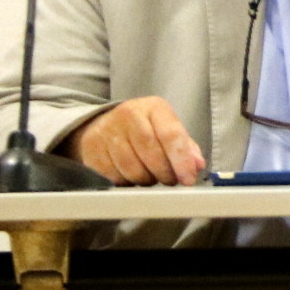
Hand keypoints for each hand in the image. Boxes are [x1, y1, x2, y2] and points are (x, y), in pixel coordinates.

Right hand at [60, 96, 206, 185]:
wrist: (102, 125)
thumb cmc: (143, 129)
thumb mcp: (166, 129)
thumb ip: (186, 147)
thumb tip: (197, 165)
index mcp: (153, 107)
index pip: (171, 135)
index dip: (181, 161)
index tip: (188, 179)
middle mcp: (129, 115)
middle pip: (151, 153)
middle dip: (165, 173)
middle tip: (171, 179)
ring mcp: (108, 132)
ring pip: (133, 169)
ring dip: (147, 179)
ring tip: (151, 175)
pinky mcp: (93, 150)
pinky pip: (116, 176)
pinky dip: (128, 182)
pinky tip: (132, 175)